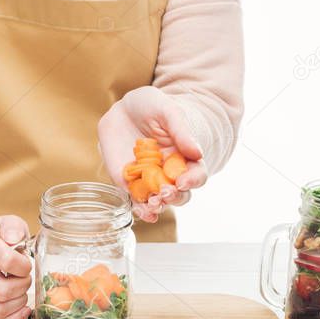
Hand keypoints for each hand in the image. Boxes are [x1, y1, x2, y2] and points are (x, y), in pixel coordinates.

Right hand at [0, 215, 32, 318]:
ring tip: (22, 292)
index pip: (6, 262)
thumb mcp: (9, 223)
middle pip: (1, 291)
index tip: (26, 265)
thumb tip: (13, 239)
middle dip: (22, 287)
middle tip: (25, 279)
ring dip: (18, 305)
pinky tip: (22, 310)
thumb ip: (14, 227)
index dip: (24, 267)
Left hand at [98, 86, 206, 221]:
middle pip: (180, 194)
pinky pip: (138, 201)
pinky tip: (143, 212)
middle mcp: (170, 173)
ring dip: (159, 206)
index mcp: (185, 157)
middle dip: (175, 197)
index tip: (184, 181)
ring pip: (160, 202)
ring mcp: (150, 180)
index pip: (196, 175)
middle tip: (166, 192)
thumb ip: (181, 132)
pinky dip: (142, 210)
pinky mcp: (130, 184)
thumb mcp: (167, 112)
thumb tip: (197, 153)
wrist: (122, 109)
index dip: (193, 180)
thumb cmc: (149, 107)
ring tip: (154, 204)